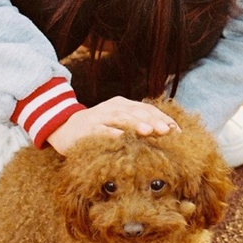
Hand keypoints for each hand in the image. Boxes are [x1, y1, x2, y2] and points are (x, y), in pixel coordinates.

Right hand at [46, 97, 179, 154]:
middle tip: (167, 131)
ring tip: (149, 131)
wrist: (64, 128)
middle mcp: (113, 108)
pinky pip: (101, 130)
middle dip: (153, 121)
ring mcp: (100, 117)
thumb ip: (137, 126)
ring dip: (136, 124)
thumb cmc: (98, 128)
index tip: (177, 131)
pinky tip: (121, 138)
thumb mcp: (118, 123)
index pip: (146, 109)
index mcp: (123, 105)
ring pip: (121, 118)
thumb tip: (165, 134)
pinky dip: (111, 133)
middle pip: (136, 112)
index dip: (162, 118)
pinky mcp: (88, 128)